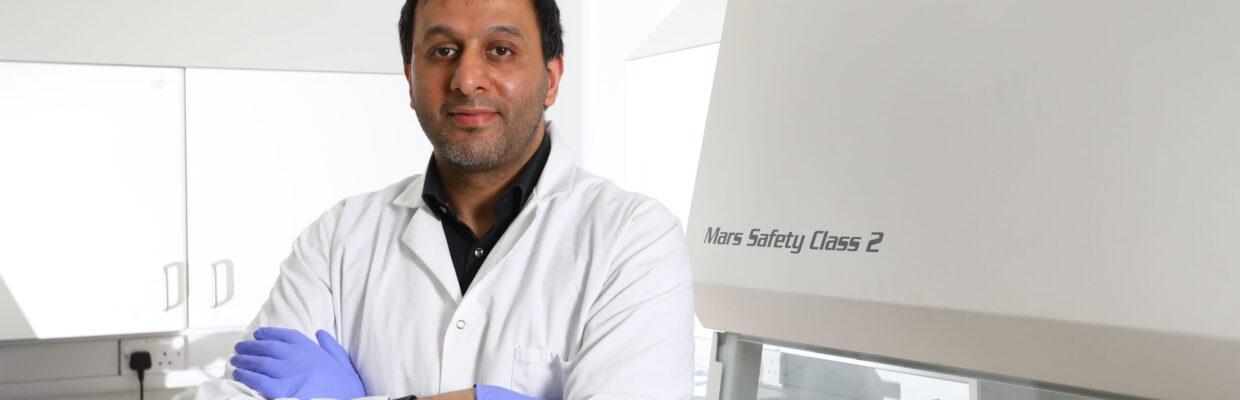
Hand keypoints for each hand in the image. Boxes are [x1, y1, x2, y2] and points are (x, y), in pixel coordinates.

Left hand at [231, 327, 365, 399]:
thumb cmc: (347, 388)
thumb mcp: (343, 362)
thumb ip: (331, 346)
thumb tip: (320, 333)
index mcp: (315, 352)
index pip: (288, 337)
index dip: (270, 334)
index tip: (258, 334)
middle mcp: (302, 359)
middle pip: (270, 348)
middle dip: (251, 347)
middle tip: (238, 348)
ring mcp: (292, 374)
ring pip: (261, 363)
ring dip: (244, 361)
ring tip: (234, 361)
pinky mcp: (284, 391)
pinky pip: (259, 381)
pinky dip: (247, 376)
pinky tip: (238, 374)